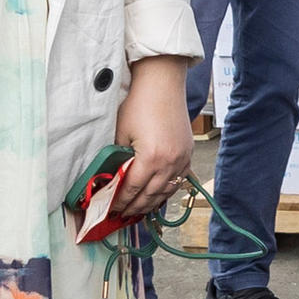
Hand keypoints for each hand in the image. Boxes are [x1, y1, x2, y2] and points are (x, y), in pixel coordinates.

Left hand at [114, 59, 195, 213]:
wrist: (162, 83)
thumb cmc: (138, 103)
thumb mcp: (120, 133)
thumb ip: (117, 159)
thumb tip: (110, 180)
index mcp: (151, 158)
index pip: (132, 190)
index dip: (120, 202)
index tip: (111, 210)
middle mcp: (170, 162)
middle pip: (150, 195)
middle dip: (134, 208)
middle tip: (121, 215)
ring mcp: (182, 159)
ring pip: (166, 191)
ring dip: (151, 203)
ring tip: (137, 210)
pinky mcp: (187, 153)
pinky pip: (178, 181)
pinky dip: (166, 191)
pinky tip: (157, 195)